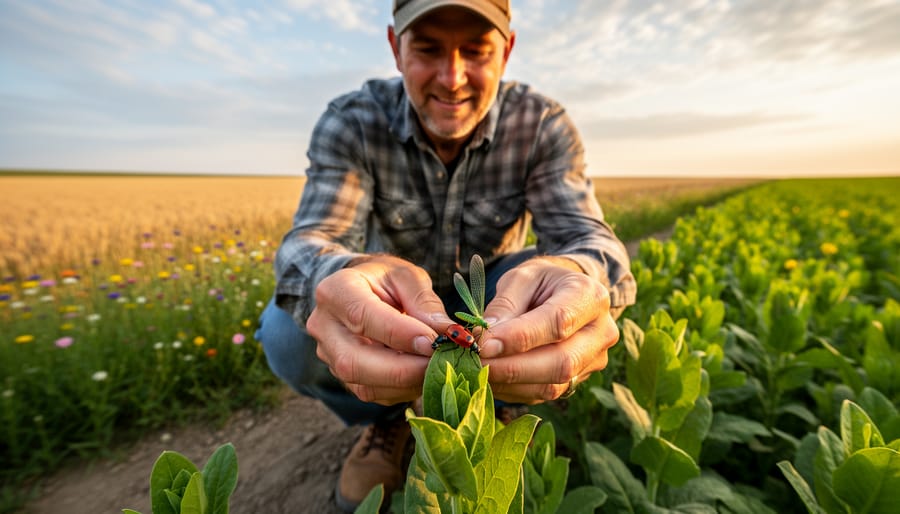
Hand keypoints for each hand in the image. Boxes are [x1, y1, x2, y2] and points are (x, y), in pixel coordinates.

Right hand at [306, 255, 452, 404]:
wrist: (363, 291)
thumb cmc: (386, 280)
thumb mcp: (407, 276)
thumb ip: (425, 302)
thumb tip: (446, 333)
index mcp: (336, 291)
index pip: (362, 317)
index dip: (399, 334)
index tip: (433, 341)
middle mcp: (324, 327)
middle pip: (354, 361)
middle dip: (403, 370)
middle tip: (439, 362)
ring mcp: (330, 357)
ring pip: (364, 385)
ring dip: (406, 383)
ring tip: (436, 366)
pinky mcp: (344, 378)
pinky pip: (374, 394)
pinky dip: (403, 389)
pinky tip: (422, 374)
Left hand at [478, 256, 619, 403]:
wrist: (564, 294)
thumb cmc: (541, 283)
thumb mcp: (521, 278)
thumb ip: (504, 305)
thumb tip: (484, 337)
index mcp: (590, 297)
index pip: (558, 322)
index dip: (519, 338)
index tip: (484, 344)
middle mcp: (601, 332)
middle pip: (561, 362)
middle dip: (513, 368)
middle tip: (475, 363)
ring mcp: (594, 361)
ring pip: (553, 385)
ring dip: (510, 383)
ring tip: (478, 370)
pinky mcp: (579, 380)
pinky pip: (545, 394)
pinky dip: (514, 390)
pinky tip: (492, 378)